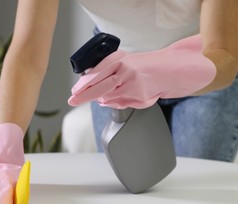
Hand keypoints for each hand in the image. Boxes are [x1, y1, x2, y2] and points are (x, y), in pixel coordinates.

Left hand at [68, 34, 215, 108]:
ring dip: (102, 97)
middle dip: (84, 96)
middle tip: (73, 100)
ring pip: (109, 98)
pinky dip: (114, 102)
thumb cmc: (143, 65)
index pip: (97, 74)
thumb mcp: (123, 60)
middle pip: (100, 88)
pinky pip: (120, 104)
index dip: (83, 85)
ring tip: (110, 91)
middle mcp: (127, 73)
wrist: (169, 70)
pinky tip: (119, 95)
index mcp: (121, 61)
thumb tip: (88, 82)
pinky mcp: (140, 98)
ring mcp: (133, 87)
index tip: (74, 91)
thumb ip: (106, 68)